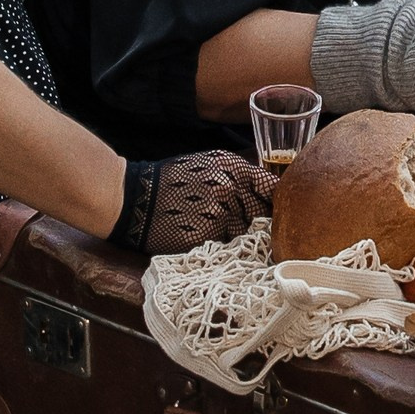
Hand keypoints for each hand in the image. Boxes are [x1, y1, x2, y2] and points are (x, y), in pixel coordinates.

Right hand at [143, 150, 274, 252]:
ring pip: (246, 234)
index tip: (279, 213)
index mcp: (232, 168)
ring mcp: (218, 214)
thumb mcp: (207, 165)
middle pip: (262, 214)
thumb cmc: (171, 181)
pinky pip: (226, 247)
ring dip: (241, 238)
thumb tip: (268, 192)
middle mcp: (229, 189)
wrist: (135, 199)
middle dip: (260, 223)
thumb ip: (238, 176)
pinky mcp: (206, 237)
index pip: (270, 188)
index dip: (275, 203)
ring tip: (226, 238)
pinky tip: (212, 244)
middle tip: (254, 230)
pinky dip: (224, 248)